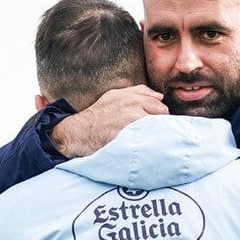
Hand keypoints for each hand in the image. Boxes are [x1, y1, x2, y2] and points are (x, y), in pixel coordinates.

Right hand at [51, 85, 166, 156]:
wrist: (78, 132)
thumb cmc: (96, 117)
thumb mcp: (113, 97)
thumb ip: (136, 94)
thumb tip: (159, 96)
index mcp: (129, 94)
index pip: (156, 99)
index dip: (159, 112)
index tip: (156, 121)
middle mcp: (132, 102)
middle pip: (161, 111)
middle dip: (160, 122)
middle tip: (154, 133)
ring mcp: (131, 116)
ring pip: (158, 124)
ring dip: (157, 132)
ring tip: (149, 140)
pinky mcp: (129, 130)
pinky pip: (149, 135)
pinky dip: (150, 140)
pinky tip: (145, 145)